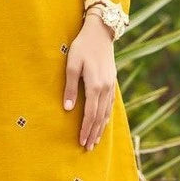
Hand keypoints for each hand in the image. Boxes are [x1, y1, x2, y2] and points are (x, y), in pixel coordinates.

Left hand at [62, 14, 116, 149]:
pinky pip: (110, 105)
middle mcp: (105, 88)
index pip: (90, 114)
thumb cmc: (82, 47)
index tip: (81, 141)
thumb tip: (68, 109)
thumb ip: (70, 87)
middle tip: (87, 148)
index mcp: (95, 85)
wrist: (100, 33)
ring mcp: (110, 86)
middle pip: (100, 117)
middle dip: (93, 133)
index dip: (85, 129)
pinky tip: (103, 124)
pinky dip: (106, 117)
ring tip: (95, 141)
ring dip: (100, 128)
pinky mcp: (111, 82)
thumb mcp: (71, 65)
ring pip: (107, 113)